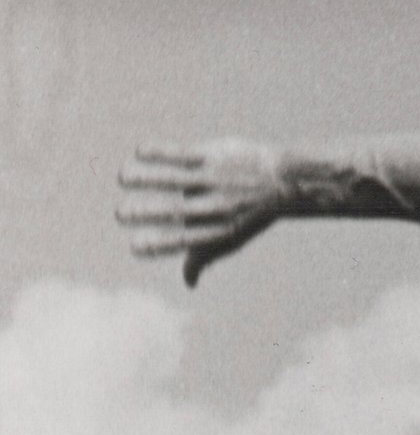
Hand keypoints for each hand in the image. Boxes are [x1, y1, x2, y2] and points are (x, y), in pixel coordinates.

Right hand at [116, 140, 285, 287]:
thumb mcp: (231, 239)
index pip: (184, 242)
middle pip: (177, 212)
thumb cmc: (250, 214)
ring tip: (122, 177)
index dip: (159, 246)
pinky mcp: (216, 156)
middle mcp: (216, 207)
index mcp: (217, 230)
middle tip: (120, 214)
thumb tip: (188, 283)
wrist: (285, 180)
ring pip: (176, 179)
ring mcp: (215, 179)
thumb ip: (204, 257)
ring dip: (146, 177)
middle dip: (146, 213)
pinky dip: (161, 153)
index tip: (134, 247)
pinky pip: (184, 154)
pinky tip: (139, 152)